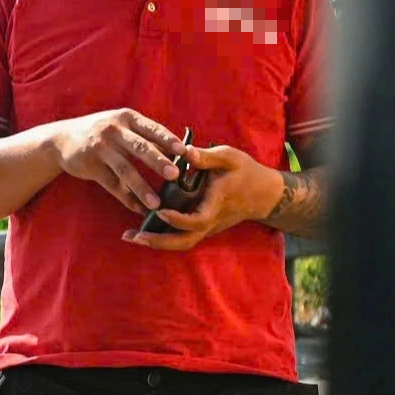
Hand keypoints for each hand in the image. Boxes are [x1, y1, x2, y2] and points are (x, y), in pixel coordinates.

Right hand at [48, 108, 186, 214]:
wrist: (62, 139)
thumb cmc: (102, 133)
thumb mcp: (122, 126)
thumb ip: (146, 136)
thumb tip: (180, 152)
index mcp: (126, 118)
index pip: (152, 128)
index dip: (169, 140)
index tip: (185, 152)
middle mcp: (113, 130)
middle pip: (140, 147)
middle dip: (158, 162)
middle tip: (175, 175)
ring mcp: (100, 148)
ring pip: (125, 170)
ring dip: (141, 188)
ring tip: (156, 203)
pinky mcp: (90, 166)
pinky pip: (111, 184)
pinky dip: (126, 198)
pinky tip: (138, 208)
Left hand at [120, 143, 285, 250]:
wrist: (264, 194)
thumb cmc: (245, 172)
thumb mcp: (230, 157)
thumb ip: (206, 156)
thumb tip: (183, 150)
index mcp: (217, 203)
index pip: (197, 220)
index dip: (178, 219)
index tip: (160, 212)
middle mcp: (211, 221)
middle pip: (184, 241)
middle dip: (158, 241)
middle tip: (132, 236)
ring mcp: (207, 228)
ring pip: (181, 243)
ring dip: (156, 242)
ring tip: (130, 236)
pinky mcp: (203, 228)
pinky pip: (182, 238)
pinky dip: (162, 237)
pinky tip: (142, 230)